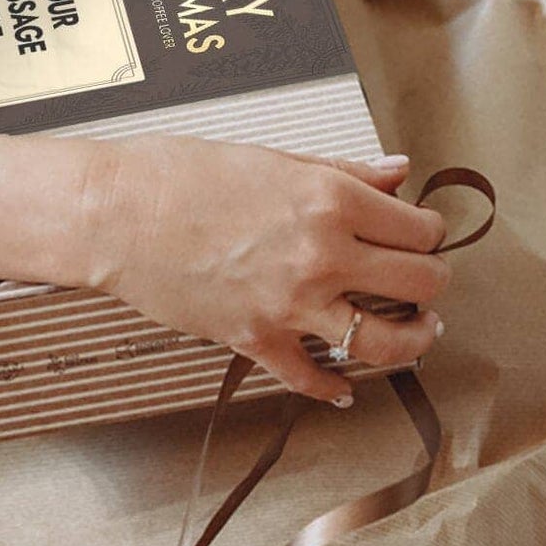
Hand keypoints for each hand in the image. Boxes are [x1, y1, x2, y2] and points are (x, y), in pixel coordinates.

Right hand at [82, 135, 450, 402]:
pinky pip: (314, 379)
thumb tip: (396, 170)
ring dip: (414, 340)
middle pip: (419, 284)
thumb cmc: (178, 172)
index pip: (416, 227)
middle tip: (425, 278)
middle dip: (431, 282)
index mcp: (327, 198)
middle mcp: (321, 254)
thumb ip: (340, 170)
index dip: (428, 230)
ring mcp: (291, 304)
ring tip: (419, 332)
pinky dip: (335, 389)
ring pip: (387, 342)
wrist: (113, 212)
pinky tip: (345, 387)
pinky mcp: (258, 339)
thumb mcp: (268, 157)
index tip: (421, 232)